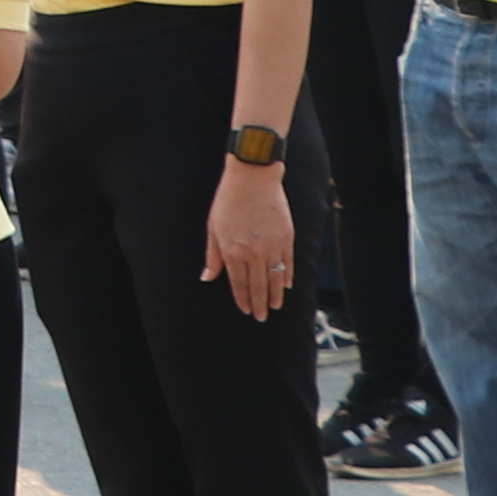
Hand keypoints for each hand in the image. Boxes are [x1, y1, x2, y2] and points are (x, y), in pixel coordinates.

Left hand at [203, 156, 294, 316]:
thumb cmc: (228, 201)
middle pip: (258, 285)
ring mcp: (272, 246)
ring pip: (276, 278)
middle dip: (259, 304)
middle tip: (262, 317)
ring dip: (275, 295)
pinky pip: (288, 263)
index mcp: (233, 251)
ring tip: (276, 307)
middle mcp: (253, 253)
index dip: (242, 299)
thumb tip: (207, 277)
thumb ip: (213, 256)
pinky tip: (287, 286)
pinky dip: (288, 276)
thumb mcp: (213, 228)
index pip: (239, 283)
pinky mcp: (287, 237)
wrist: (253, 178)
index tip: (246, 310)